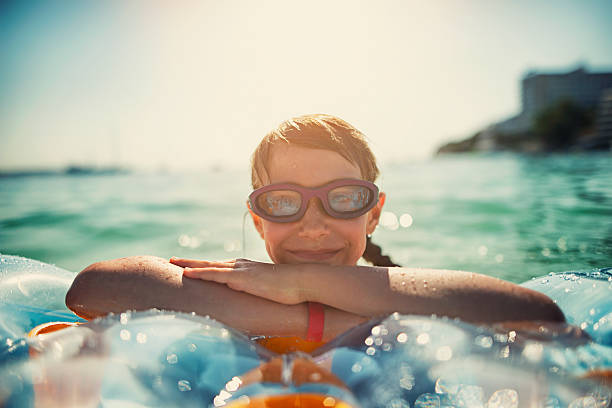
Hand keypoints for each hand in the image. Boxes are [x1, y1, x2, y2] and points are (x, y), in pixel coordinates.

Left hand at [169, 257, 303, 304]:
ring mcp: (240, 271)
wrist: (302, 282)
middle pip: (210, 263)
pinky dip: (200, 273)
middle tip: (173, 260)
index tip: (189, 266)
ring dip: (190, 265)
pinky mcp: (241, 278)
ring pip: (209, 266)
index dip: (204, 266)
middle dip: (191, 262)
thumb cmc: (290, 288)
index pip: (220, 266)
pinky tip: (187, 274)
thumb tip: (254, 297)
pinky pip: (215, 275)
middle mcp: (240, 266)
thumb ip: (259, 291)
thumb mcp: (269, 289)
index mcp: (246, 269)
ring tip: (173, 263)